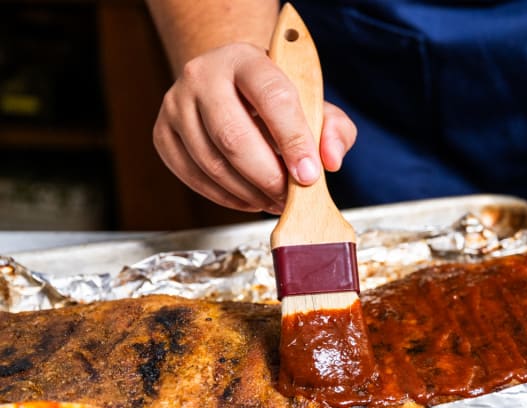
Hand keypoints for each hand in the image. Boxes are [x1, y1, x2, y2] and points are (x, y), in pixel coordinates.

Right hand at [153, 42, 356, 213]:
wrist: (230, 86)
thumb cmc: (275, 98)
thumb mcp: (313, 103)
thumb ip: (334, 129)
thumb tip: (331, 160)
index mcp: (246, 59)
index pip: (272, 98)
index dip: (293, 141)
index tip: (309, 175)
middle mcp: (203, 75)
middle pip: (234, 137)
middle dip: (268, 177)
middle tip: (290, 196)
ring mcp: (176, 104)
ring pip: (212, 163)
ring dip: (249, 192)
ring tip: (274, 199)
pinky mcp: (163, 134)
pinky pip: (193, 177)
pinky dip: (225, 197)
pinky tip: (249, 198)